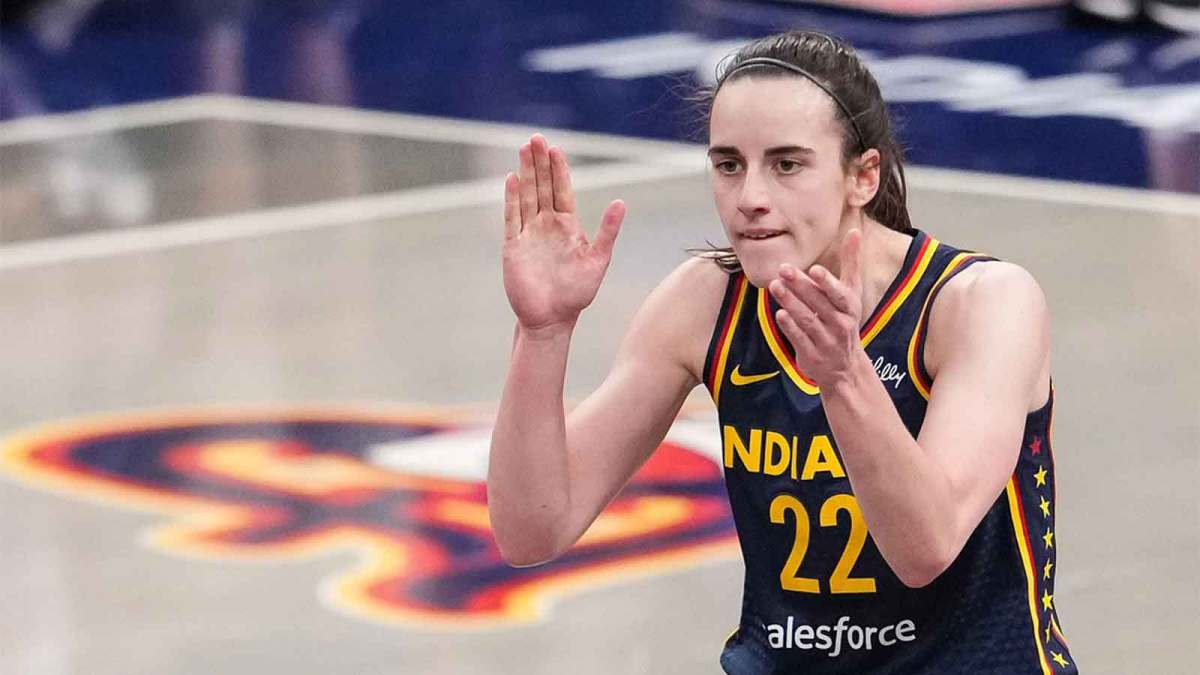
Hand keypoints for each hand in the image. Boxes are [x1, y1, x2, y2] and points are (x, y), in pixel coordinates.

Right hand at [502, 134, 625, 333]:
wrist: (552, 319)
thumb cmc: (577, 294)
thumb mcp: (598, 260)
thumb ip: (608, 231)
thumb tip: (620, 203)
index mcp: (567, 226)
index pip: (562, 190)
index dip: (559, 169)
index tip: (556, 149)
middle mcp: (546, 225)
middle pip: (541, 186)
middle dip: (539, 162)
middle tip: (536, 138)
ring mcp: (528, 234)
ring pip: (526, 196)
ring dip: (525, 173)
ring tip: (524, 149)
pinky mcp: (513, 246)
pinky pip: (512, 218)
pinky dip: (511, 199)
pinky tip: (511, 179)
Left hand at [768, 229, 864, 387]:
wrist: (844, 366)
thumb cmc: (844, 319)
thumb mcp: (852, 292)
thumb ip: (851, 263)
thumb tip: (855, 231)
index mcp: (850, 307)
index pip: (839, 294)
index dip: (828, 283)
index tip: (815, 270)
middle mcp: (840, 325)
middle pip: (819, 305)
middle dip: (801, 287)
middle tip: (783, 269)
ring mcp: (826, 341)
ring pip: (808, 321)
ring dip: (791, 303)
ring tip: (775, 286)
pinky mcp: (812, 355)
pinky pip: (800, 339)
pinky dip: (790, 327)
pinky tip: (779, 313)